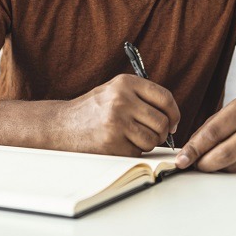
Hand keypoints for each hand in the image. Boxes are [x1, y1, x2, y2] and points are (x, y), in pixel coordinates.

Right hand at [59, 74, 180, 156]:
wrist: (61, 125)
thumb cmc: (92, 110)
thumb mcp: (114, 91)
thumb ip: (141, 97)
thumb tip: (172, 115)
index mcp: (125, 83)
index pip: (165, 98)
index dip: (174, 113)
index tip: (173, 122)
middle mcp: (121, 99)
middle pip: (162, 122)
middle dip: (161, 133)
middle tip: (151, 134)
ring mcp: (117, 121)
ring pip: (153, 139)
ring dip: (146, 144)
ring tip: (131, 138)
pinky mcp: (112, 142)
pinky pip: (138, 152)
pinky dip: (132, 152)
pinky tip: (118, 144)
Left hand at [174, 96, 235, 171]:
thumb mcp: (230, 111)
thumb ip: (209, 128)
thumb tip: (188, 151)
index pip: (213, 133)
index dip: (194, 149)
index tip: (181, 159)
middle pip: (224, 153)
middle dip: (204, 163)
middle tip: (194, 166)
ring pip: (234, 165)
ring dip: (218, 167)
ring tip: (212, 160)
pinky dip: (234, 168)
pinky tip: (233, 159)